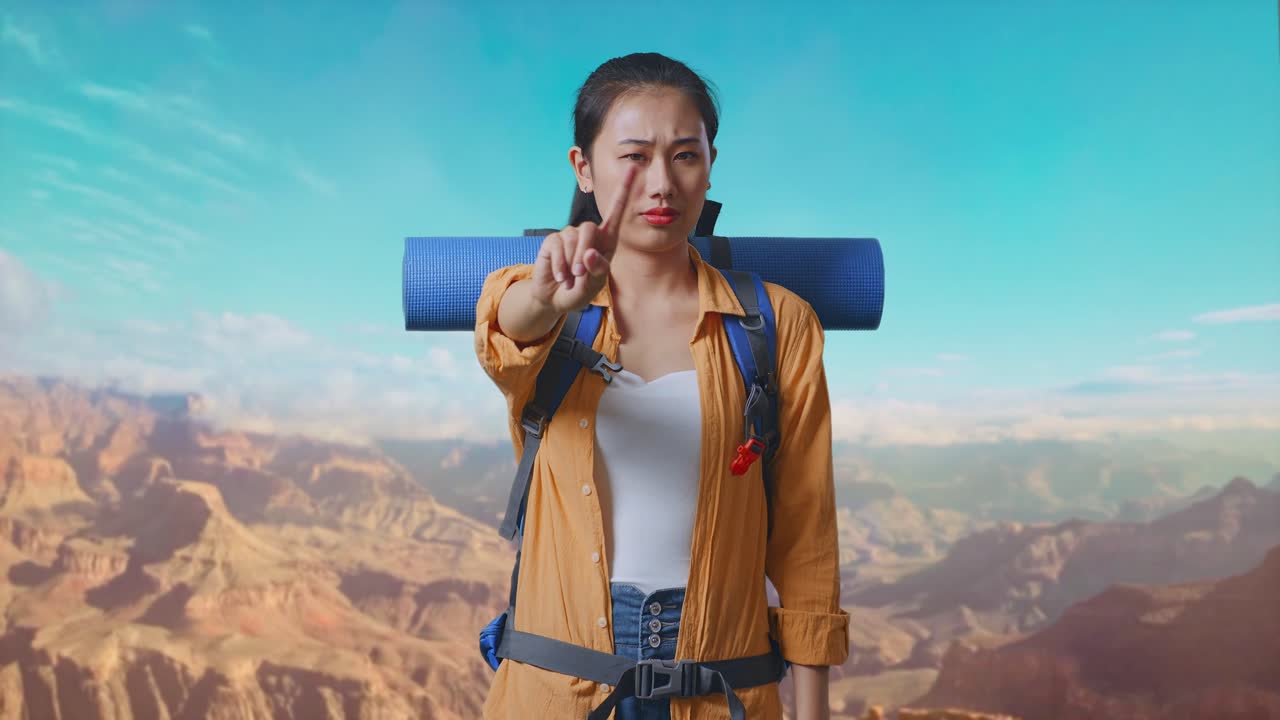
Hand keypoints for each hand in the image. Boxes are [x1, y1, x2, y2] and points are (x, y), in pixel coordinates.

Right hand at [528, 163, 638, 314]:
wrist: (557, 298)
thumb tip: (587, 254)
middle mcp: (589, 233)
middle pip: (589, 228)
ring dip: (571, 263)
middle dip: (584, 252)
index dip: (624, 189)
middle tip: (580, 274)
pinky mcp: (553, 240)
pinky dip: (559, 265)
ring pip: (572, 238)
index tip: (634, 168)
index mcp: (607, 239)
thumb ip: (596, 270)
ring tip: (570, 278)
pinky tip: (560, 276)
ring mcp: (569, 235)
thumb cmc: (581, 289)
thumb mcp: (595, 284)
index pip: (617, 210)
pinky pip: (557, 247)